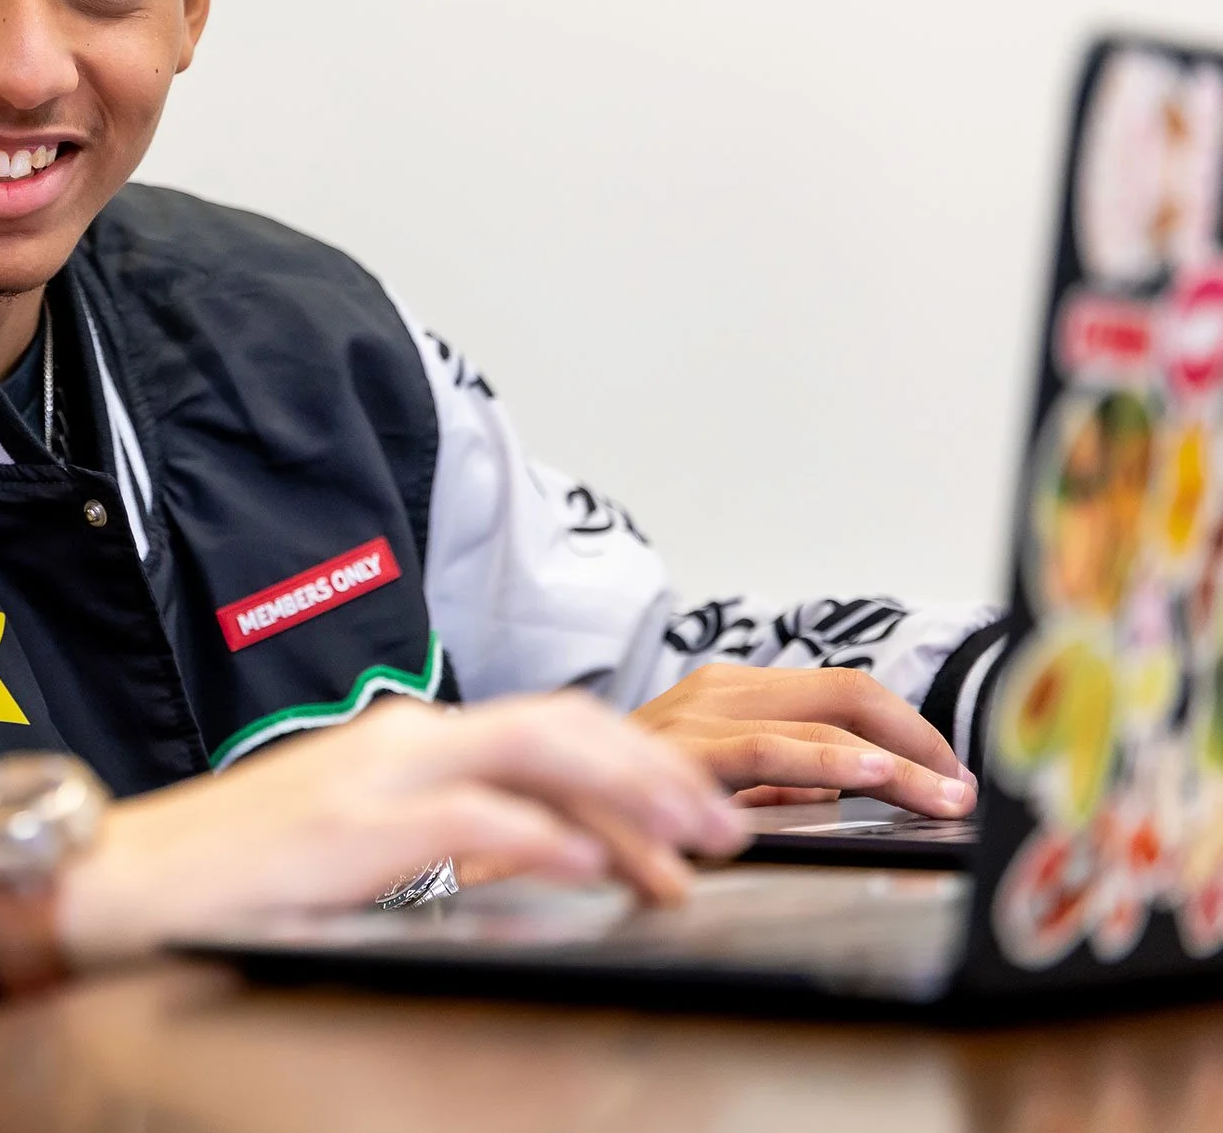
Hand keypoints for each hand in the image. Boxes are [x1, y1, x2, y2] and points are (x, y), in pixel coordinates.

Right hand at [50, 693, 747, 972]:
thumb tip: (533, 852)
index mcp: (405, 738)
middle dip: (659, 775)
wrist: (124, 875)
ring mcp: (377, 776)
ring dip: (627, 803)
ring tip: (688, 856)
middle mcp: (402, 738)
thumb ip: (436, 828)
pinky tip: (588, 865)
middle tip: (726, 829)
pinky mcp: (352, 828)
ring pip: (536, 758)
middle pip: (564, 728)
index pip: (549, 729)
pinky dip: (541, 837)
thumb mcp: (352, 836)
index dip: (638, 762)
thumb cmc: (231, 867)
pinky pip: (470, 820)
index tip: (698, 811)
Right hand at [629, 664, 975, 817]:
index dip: (910, 731)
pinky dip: (823, 768)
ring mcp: (695, 716)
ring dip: (891, 765)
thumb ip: (769, 782)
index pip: (844, 691)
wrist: (527, 797)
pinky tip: (874, 782)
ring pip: (819, 723)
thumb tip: (845, 795)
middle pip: (848, 693)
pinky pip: (765, 754)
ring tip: (938, 800)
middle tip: (961, 793)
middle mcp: (717, 689)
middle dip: (918, 743)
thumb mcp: (709, 785)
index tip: (952, 778)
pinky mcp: (676, 754)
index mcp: (730, 691)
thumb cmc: (617, 799)